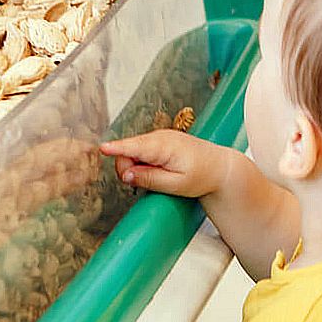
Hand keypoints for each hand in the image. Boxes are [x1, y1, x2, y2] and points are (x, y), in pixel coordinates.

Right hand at [99, 130, 232, 197]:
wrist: (219, 167)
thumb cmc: (202, 176)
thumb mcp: (176, 185)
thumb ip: (149, 179)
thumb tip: (127, 176)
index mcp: (165, 146)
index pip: (134, 146)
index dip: (117, 149)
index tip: (103, 148)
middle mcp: (160, 136)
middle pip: (128, 150)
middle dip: (127, 168)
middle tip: (141, 184)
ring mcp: (160, 136)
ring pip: (133, 150)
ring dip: (135, 166)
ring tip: (157, 177)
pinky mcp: (160, 140)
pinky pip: (141, 150)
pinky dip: (142, 162)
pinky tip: (157, 170)